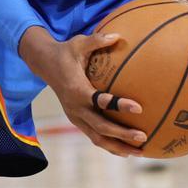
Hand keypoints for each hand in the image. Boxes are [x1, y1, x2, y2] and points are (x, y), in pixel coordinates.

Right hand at [20, 27, 145, 156]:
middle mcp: (75, 107)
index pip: (99, 101)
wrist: (44, 64)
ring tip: (140, 152)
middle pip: (100, 127)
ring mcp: (75, 116)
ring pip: (97, 137)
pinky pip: (94, 136)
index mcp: (77, 89)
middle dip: (122, 134)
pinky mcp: (76, 120)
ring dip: (118, 147)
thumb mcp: (78, 43)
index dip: (119, 105)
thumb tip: (118, 35)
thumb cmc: (65, 52)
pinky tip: (127, 149)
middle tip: (143, 136)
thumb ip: (97, 40)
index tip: (139, 107)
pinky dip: (110, 144)